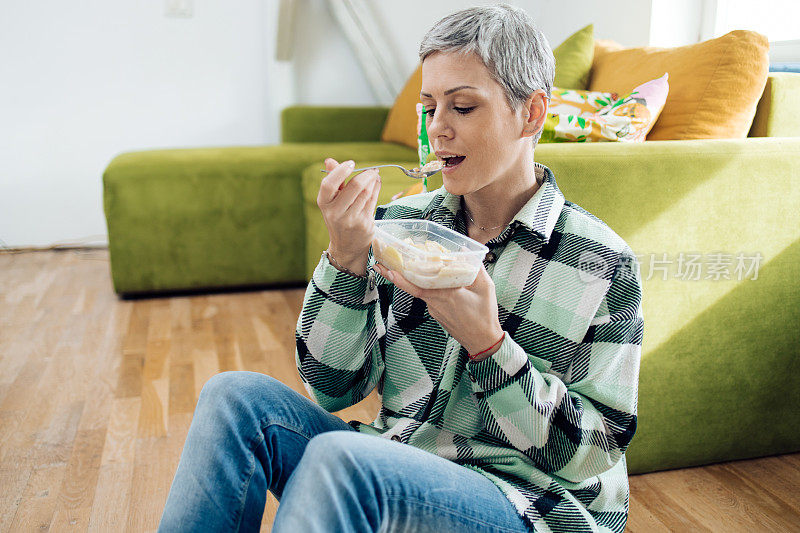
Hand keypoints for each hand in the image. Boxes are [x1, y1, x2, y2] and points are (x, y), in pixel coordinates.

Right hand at [317, 158, 381, 273]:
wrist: (346, 246)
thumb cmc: (339, 217)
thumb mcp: (332, 200)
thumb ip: (333, 180)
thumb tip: (329, 160)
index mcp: (324, 203)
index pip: (329, 184)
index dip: (341, 171)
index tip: (351, 163)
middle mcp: (335, 212)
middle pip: (354, 187)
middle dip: (366, 174)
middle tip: (372, 170)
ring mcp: (350, 220)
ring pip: (366, 193)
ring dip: (373, 181)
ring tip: (374, 175)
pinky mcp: (364, 224)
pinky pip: (373, 201)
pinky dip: (376, 189)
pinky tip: (377, 183)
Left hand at [374, 263, 503, 357]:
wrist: (482, 341)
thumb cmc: (485, 316)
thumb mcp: (486, 288)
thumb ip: (475, 268)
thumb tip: (465, 250)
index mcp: (446, 294)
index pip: (418, 286)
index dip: (401, 279)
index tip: (388, 270)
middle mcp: (436, 303)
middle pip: (412, 287)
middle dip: (396, 276)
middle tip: (382, 266)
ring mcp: (434, 310)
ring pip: (421, 291)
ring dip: (414, 280)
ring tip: (408, 266)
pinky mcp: (437, 314)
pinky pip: (429, 298)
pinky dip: (427, 288)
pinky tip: (431, 281)